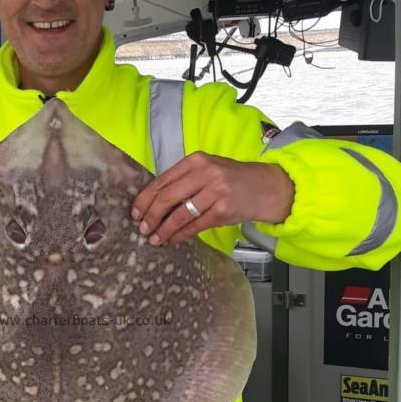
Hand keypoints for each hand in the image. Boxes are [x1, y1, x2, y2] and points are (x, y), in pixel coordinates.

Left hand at [131, 151, 294, 245]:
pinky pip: (195, 226)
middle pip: (167, 197)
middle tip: (141, 228)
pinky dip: (180, 235)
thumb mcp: (207, 170)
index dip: (145, 199)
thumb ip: (183, 180)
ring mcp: (215, 192)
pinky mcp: (223, 210)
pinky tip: (172, 240)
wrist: (265, 187)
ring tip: (154, 239)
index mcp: (196, 161)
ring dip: (164, 229)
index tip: (135, 212)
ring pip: (180, 214)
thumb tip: (152, 202)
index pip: (162, 180)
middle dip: (150, 215)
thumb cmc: (231, 180)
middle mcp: (205, 173)